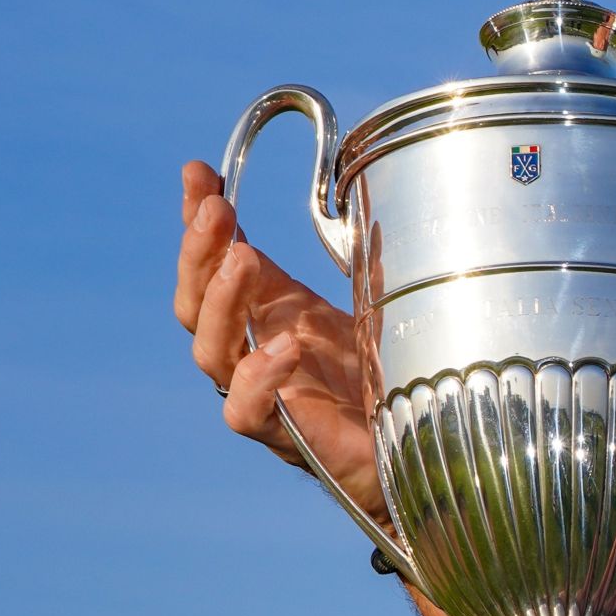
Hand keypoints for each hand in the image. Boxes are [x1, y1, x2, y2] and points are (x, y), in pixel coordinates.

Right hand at [172, 158, 380, 511]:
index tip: (199, 173)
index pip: (215, 261)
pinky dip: (259, 377)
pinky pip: (246, 411)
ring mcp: (261, 393)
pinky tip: (283, 347)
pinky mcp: (284, 436)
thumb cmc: (390, 370)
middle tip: (217, 212)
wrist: (420, 443)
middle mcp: (252, 348)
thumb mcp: (376, 297)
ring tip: (245, 258)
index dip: (199, 220)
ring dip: (221, 301)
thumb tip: (369, 186)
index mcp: (267, 311)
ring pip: (210, 350)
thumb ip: (362, 253)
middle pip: (195, 301)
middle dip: (200, 253)